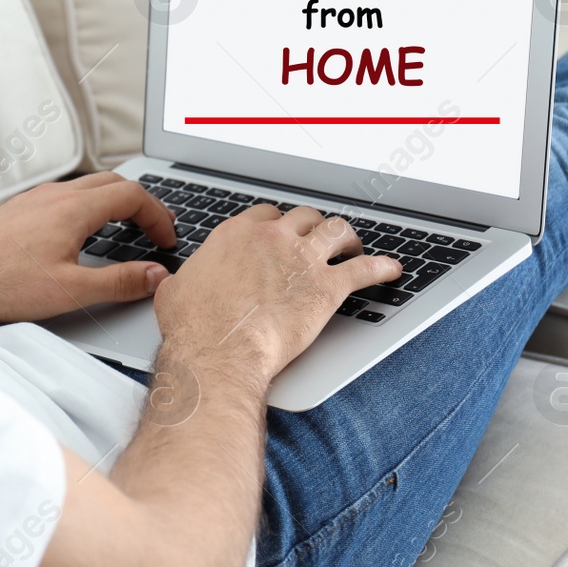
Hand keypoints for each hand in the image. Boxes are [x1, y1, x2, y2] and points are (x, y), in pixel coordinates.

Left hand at [0, 173, 177, 322]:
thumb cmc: (5, 284)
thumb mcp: (71, 290)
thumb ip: (119, 282)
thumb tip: (155, 275)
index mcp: (73, 209)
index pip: (132, 195)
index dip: (158, 216)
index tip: (167, 239)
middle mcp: (56, 194)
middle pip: (114, 182)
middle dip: (142, 203)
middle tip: (157, 228)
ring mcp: (37, 197)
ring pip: (90, 185)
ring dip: (116, 201)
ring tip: (129, 227)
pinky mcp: (23, 207)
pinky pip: (68, 194)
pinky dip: (91, 205)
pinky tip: (87, 230)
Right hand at [154, 206, 401, 376]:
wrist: (218, 351)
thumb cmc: (194, 326)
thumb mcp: (175, 292)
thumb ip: (182, 279)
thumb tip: (175, 282)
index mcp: (236, 234)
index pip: (266, 215)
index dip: (278, 224)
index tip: (281, 234)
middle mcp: (272, 238)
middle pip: (304, 217)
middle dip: (312, 226)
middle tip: (317, 239)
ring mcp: (302, 259)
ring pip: (336, 230)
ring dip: (347, 237)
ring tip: (353, 246)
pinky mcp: (327, 287)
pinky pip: (364, 269)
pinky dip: (381, 268)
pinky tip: (392, 270)